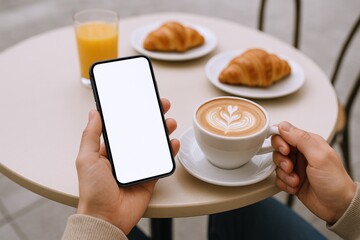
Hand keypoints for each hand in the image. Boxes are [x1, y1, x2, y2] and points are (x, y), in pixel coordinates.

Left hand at [75, 98, 179, 233]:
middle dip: (152, 119)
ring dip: (162, 132)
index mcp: (109, 151)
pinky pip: (161, 161)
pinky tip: (172, 143)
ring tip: (169, 122)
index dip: (132, 114)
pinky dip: (169, 151)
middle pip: (141, 133)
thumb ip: (91, 135)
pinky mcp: (149, 177)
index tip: (141, 101)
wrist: (107, 217)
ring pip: (153, 144)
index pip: (123, 128)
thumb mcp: (86, 158)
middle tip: (160, 106)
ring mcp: (138, 167)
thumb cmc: (93, 191)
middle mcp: (125, 157)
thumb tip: (94, 113)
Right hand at [271, 121, 355, 223]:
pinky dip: (285, 183)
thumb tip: (284, 126)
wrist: (338, 207)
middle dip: (281, 160)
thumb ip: (301, 139)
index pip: (285, 133)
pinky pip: (278, 178)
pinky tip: (296, 187)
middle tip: (291, 167)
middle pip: (278, 149)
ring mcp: (296, 167)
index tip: (285, 151)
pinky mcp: (291, 179)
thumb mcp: (319, 156)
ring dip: (285, 174)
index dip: (280, 141)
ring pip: (277, 165)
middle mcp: (301, 153)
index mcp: (309, 143)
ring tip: (297, 180)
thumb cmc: (335, 182)